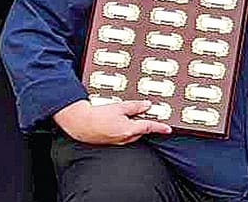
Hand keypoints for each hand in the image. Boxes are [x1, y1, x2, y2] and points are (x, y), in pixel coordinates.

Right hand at [53, 99, 172, 145]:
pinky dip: (125, 129)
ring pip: (132, 134)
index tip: (168, 129)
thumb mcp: (119, 107)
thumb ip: (134, 107)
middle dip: (144, 124)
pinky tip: (119, 122)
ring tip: (130, 116)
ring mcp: (117, 141)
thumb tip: (146, 105)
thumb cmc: (96, 116)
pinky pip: (123, 136)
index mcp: (129, 129)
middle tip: (146, 115)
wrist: (80, 124)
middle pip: (141, 131)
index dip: (160, 127)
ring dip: (134, 126)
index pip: (148, 127)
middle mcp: (125, 138)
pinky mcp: (110, 142)